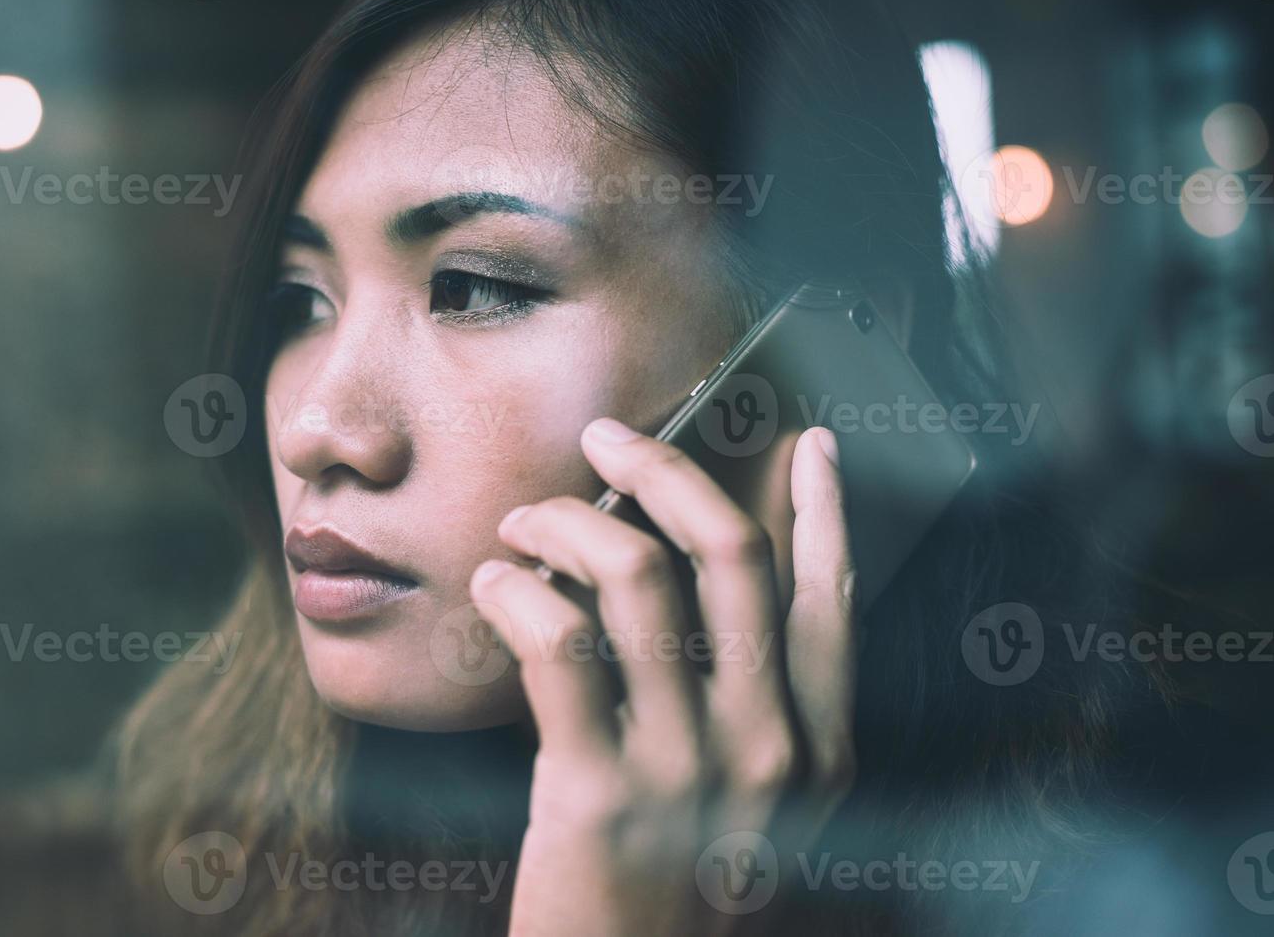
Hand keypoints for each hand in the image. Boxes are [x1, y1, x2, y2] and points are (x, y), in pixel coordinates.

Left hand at [468, 420, 859, 936]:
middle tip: (606, 437)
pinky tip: (495, 585)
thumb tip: (693, 578)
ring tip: (525, 522)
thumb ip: (748, 704)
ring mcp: (687, 768)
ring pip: (634, 575)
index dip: (825, 510)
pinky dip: (515, 591)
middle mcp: (768, 746)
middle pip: (730, 552)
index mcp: (819, 747)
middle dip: (663, 469)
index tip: (810, 443)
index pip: (830, 598)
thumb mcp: (752, 805)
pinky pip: (556, 641)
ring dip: (566, 522)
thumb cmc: (678, 888)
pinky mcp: (597, 791)